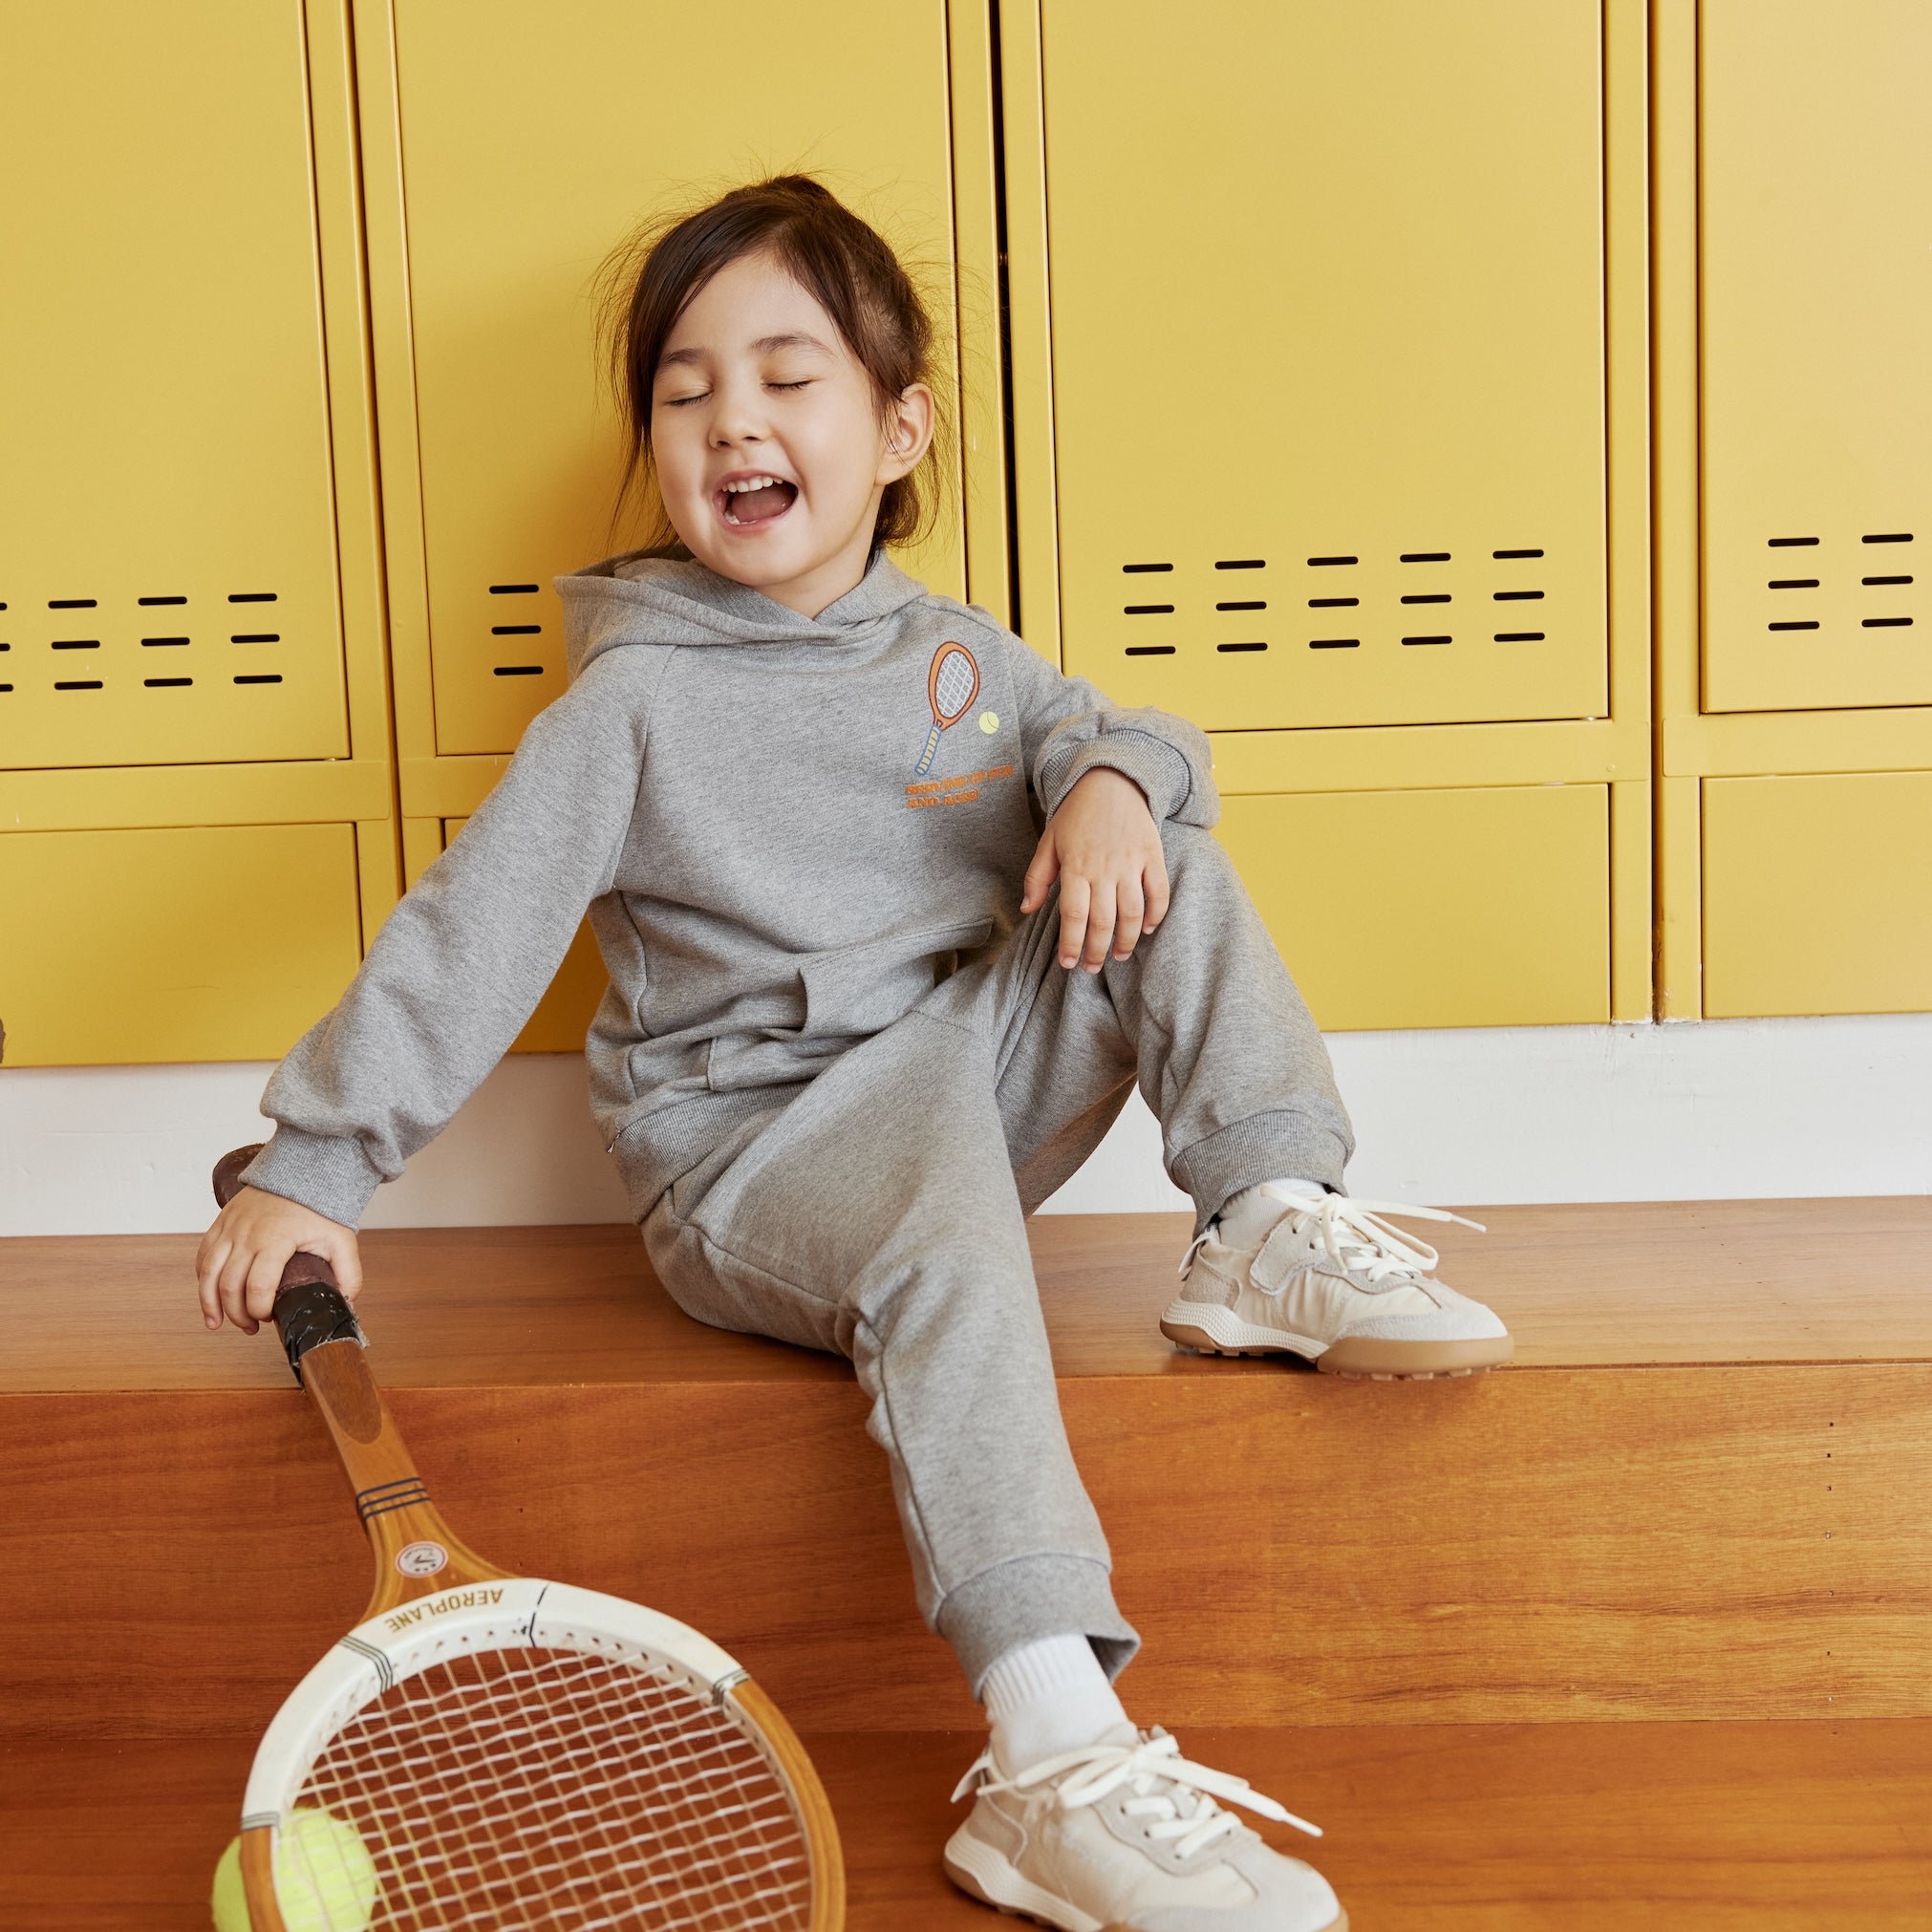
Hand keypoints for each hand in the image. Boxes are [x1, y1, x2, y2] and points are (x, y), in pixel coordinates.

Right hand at [195, 1186, 361, 1334]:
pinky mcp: (222, 1222)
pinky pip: (203, 1255)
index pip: (258, 1286)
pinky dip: (202, 1279)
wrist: (303, 1172)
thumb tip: (347, 1305)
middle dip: (237, 1314)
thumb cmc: (321, 1208)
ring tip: (216, 1323)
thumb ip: (348, 1275)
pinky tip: (209, 1295)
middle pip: (229, 1285)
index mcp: (277, 1240)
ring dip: (209, 1302)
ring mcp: (231, 1228)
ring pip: (208, 1272)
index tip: (269, 1318)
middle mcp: (248, 1235)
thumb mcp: (342, 1240)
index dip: (259, 1310)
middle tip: (250, 1327)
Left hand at [1021, 767, 1170, 972]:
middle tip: (1092, 968)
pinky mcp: (1152, 855)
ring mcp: (1131, 862)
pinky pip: (1158, 892)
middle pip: (1102, 921)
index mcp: (1075, 866)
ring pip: (1131, 913)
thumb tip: (1026, 909)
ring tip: (1118, 955)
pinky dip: (1155, 914)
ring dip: (1126, 940)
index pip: (1073, 915)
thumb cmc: (1076, 814)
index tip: (1069, 963)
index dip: (1071, 944)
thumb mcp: (1049, 842)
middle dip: (1097, 951)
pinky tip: (1147, 929)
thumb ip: (1037, 877)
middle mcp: (1103, 868)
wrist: (1112, 780)